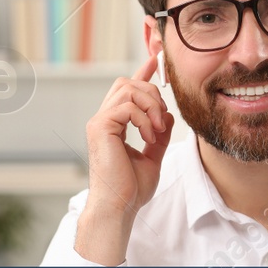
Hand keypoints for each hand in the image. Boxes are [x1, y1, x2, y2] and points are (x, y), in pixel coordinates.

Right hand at [75, 54, 170, 263]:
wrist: (119, 207)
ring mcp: (99, 122)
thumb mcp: (152, 156)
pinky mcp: (100, 128)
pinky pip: (127, 107)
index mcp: (115, 125)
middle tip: (163, 118)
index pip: (126, 89)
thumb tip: (168, 116)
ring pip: (128, 89)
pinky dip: (144, 119)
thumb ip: (160, 134)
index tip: (156, 60)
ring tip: (157, 130)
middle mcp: (104, 120)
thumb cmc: (131, 188)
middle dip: (151, 92)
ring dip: (151, 106)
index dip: (142, 72)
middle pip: (127, 82)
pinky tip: (150, 136)